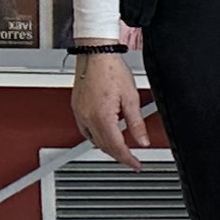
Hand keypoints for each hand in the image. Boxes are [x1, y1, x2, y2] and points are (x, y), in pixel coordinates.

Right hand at [71, 49, 153, 166]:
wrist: (96, 54)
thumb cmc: (111, 70)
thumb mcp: (131, 98)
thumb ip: (137, 123)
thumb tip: (143, 140)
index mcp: (102, 117)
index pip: (117, 147)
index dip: (128, 159)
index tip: (136, 165)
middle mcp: (87, 118)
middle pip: (104, 147)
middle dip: (118, 155)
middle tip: (131, 160)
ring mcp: (80, 113)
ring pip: (93, 140)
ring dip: (107, 148)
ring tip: (121, 149)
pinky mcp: (76, 108)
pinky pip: (85, 130)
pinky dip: (96, 137)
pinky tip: (104, 135)